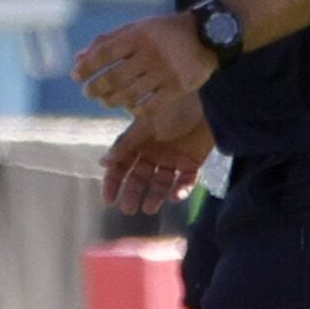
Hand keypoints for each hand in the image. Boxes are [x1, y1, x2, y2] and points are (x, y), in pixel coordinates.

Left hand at [77, 11, 218, 113]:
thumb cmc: (165, 32)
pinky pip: (149, 106)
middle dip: (94, 88)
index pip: (104, 54)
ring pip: (128, 95)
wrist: (207, 35)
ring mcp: (164, 73)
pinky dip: (135, 109)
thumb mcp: (137, 28)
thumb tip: (78, 58)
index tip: (76, 76)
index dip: (86, 67)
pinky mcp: (177, 88)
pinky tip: (130, 107)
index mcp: (138, 35)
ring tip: (106, 100)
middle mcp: (150, 54)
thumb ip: (108, 41)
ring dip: (111, 101)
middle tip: (88, 92)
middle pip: (113, 78)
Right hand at [100, 93, 214, 213]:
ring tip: (149, 208)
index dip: (114, 183)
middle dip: (134, 193)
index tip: (109, 200)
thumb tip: (102, 163)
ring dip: (155, 196)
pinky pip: (186, 180)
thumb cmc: (173, 106)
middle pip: (141, 178)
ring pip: (162, 183)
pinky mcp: (193, 163)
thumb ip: (126, 143)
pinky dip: (181, 189)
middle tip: (129, 209)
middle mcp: (154, 154)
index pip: (122, 167)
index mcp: (139, 143)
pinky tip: (176, 196)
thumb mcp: (146, 124)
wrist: (207, 99)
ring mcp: (174, 159)